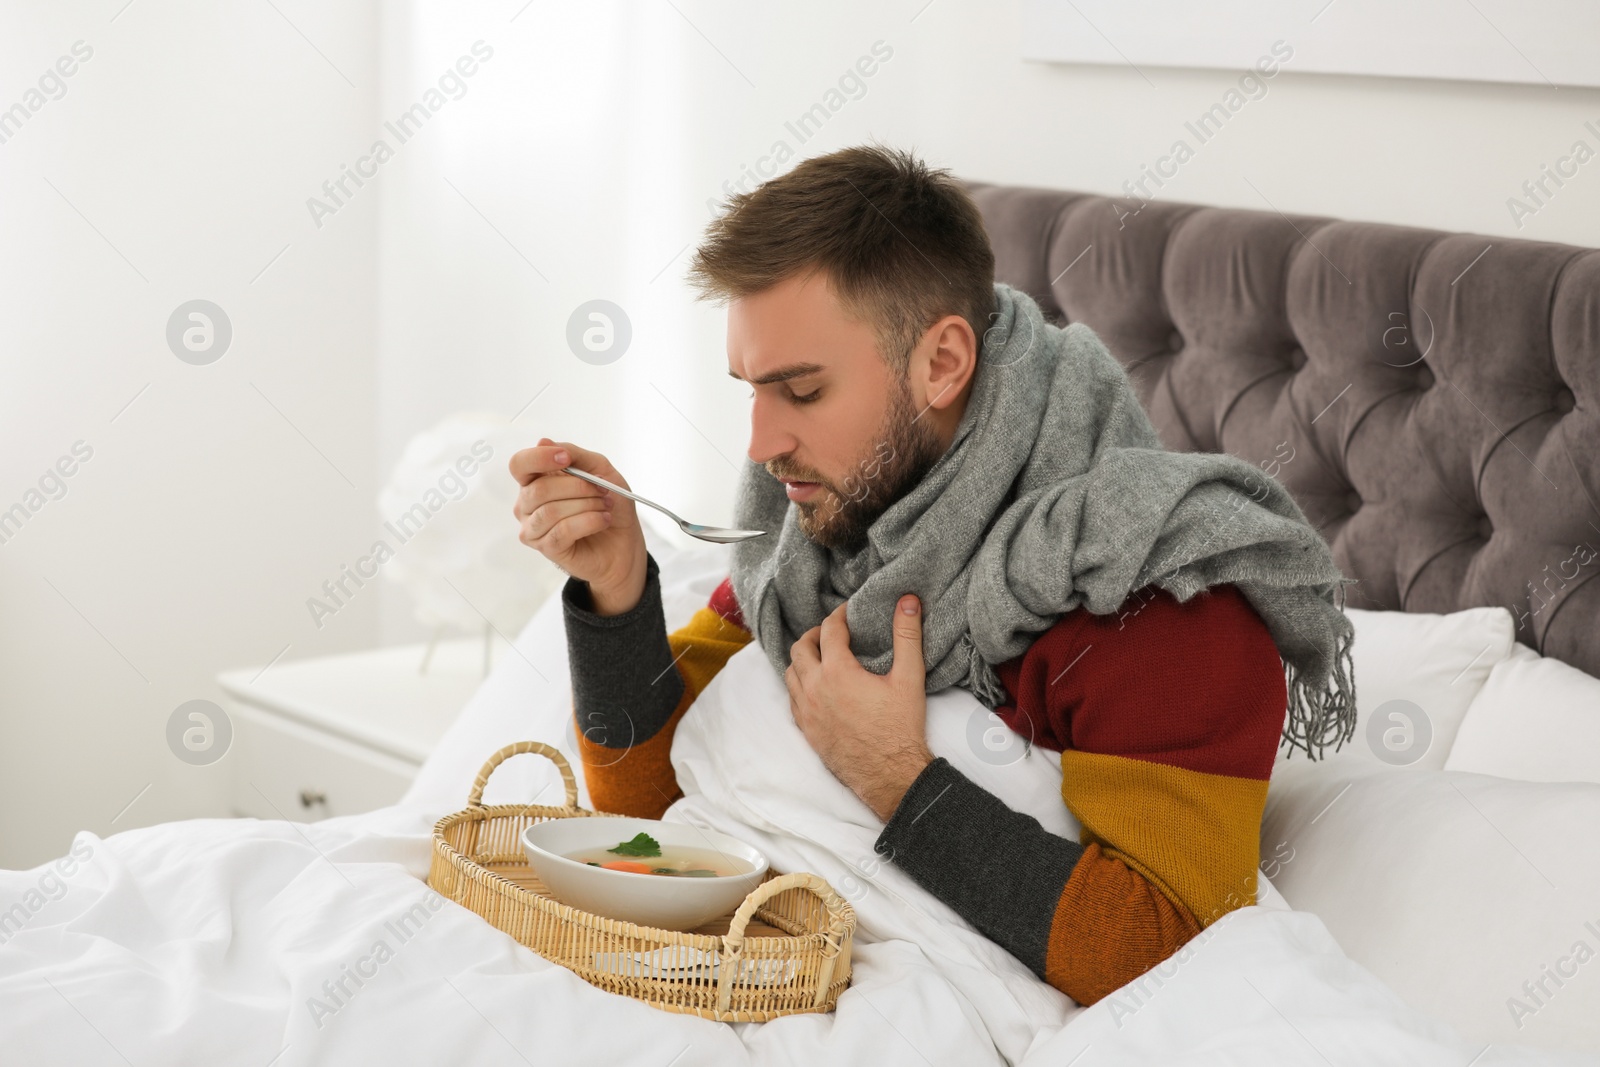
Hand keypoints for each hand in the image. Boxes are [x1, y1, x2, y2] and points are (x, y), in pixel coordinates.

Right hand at [509, 438, 646, 614]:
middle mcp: (528, 504)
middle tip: (603, 491)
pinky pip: (562, 531)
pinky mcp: (547, 548)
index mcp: (536, 480)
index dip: (539, 458)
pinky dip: (589, 522)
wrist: (624, 542)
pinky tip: (603, 520)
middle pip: (539, 489)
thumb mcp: (599, 469)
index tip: (566, 458)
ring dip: (586, 505)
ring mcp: (534, 528)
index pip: (519, 464)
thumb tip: (543, 442)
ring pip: (550, 511)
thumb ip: (574, 454)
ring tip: (605, 507)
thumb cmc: (609, 505)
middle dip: (578, 487)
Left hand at [786, 594, 932, 821]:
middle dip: (814, 635)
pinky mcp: (806, 731)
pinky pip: (791, 700)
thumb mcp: (909, 677)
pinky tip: (815, 687)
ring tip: (821, 657)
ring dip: (803, 660)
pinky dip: (799, 686)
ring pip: (791, 674)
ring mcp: (806, 712)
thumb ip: (907, 635)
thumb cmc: (900, 727)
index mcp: (837, 671)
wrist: (890, 775)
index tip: (847, 613)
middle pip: (800, 648)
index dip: (838, 616)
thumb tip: (908, 601)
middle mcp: (814, 689)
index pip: (829, 630)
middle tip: (831, 633)